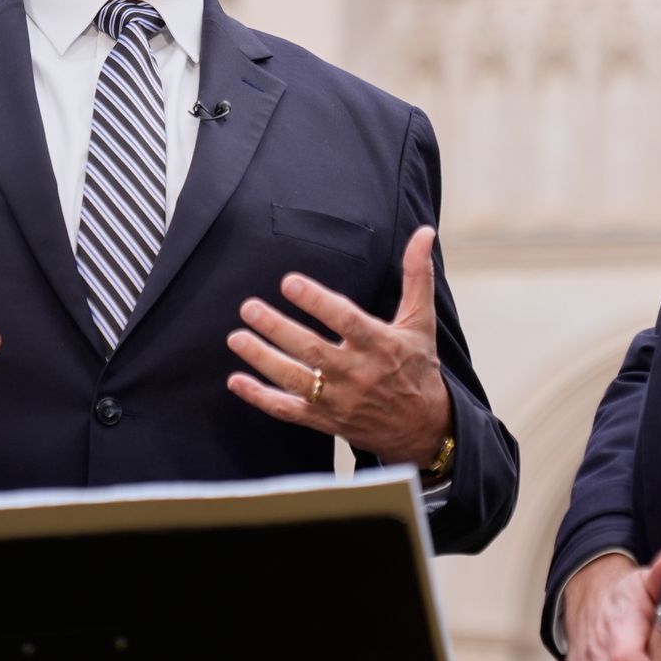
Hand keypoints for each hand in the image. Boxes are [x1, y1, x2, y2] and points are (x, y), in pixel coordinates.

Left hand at [226, 226, 451, 465]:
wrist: (421, 428)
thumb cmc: (417, 366)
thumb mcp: (421, 321)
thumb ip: (417, 275)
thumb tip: (424, 232)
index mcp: (381, 345)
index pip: (346, 321)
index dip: (318, 302)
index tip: (289, 282)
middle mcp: (358, 374)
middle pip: (312, 351)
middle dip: (278, 329)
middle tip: (249, 307)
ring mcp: (339, 400)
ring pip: (296, 380)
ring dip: (263, 359)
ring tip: (236, 337)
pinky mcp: (325, 420)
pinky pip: (289, 411)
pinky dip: (261, 399)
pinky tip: (236, 381)